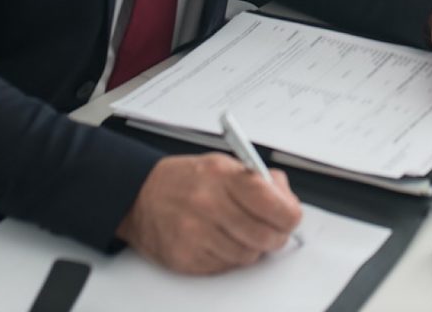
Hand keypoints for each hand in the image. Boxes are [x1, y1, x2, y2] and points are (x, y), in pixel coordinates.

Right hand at [117, 153, 301, 273]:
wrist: (140, 196)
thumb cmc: (188, 179)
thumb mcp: (227, 164)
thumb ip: (261, 181)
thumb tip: (288, 203)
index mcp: (224, 177)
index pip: (273, 205)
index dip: (290, 215)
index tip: (291, 217)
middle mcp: (209, 206)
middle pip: (265, 236)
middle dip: (277, 235)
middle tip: (275, 230)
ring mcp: (196, 235)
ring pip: (248, 255)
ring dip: (253, 247)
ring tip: (242, 232)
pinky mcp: (186, 259)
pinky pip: (225, 266)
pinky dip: (231, 257)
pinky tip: (221, 240)